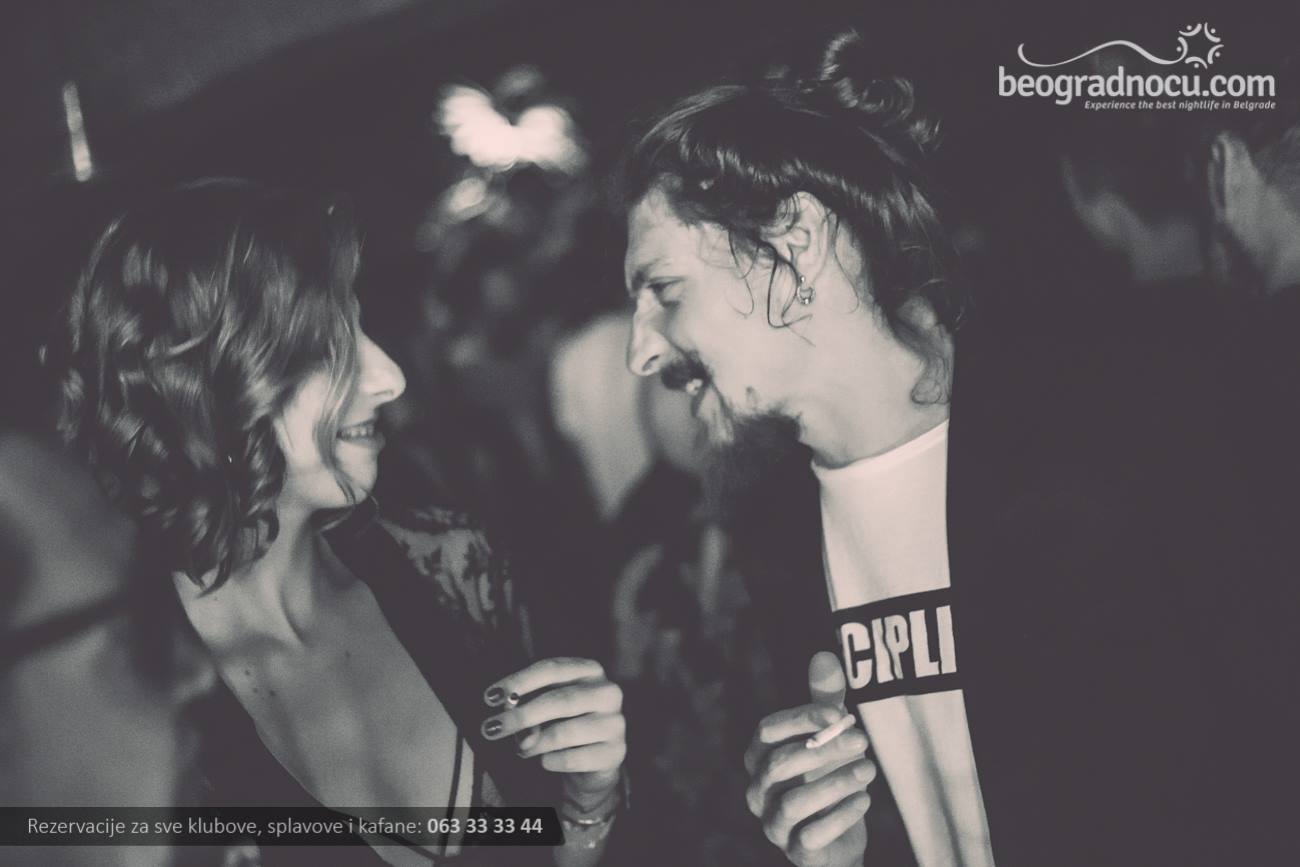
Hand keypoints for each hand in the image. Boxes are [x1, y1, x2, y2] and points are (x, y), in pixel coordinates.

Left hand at [482, 657, 625, 806]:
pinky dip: (551, 761)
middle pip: (559, 700)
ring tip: (520, 749)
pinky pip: (573, 758)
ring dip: (534, 743)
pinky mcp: (615, 752)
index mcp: (590, 669)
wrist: (593, 758)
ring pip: (565, 732)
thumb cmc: (564, 722)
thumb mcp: (545, 707)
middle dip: (521, 715)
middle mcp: (608, 692)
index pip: (552, 668)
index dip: (519, 681)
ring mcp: (615, 723)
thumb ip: (527, 706)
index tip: (490, 697)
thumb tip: (513, 719)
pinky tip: (545, 760)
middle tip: (491, 728)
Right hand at [743, 652, 875, 866]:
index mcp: (759, 757)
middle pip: (780, 765)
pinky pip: (812, 836)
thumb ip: (825, 701)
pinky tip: (865, 800)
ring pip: (793, 802)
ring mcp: (772, 824)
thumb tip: (825, 655)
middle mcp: (757, 790)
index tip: (839, 714)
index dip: (801, 719)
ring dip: (834, 783)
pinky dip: (840, 817)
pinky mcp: (795, 851)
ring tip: (868, 770)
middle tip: (862, 740)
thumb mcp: (828, 737)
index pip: (767, 731)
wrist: (838, 840)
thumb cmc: (827, 776)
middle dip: (824, 750)